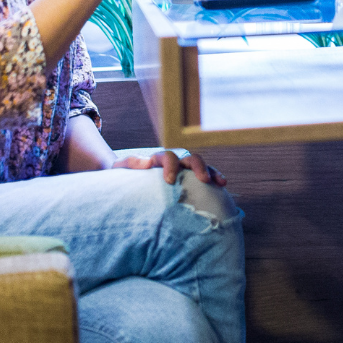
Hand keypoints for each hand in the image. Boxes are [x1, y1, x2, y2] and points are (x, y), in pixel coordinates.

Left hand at [111, 149, 226, 186]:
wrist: (130, 182)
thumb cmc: (124, 178)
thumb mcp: (121, 170)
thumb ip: (130, 163)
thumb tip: (145, 162)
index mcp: (158, 159)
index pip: (167, 156)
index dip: (170, 166)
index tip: (170, 181)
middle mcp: (174, 161)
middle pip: (189, 158)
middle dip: (197, 167)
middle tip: (202, 179)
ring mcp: (183, 170)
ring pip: (200, 166)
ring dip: (211, 172)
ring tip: (219, 182)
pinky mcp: (189, 179)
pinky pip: (205, 176)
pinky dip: (214, 178)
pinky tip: (221, 185)